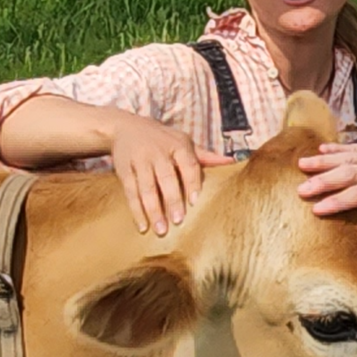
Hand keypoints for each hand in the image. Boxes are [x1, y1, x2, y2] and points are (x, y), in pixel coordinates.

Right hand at [107, 114, 234, 235]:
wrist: (125, 127)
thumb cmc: (162, 139)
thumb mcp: (183, 141)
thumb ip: (205, 156)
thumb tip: (232, 161)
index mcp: (178, 145)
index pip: (189, 164)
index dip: (192, 182)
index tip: (195, 201)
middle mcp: (158, 152)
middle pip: (166, 178)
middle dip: (172, 199)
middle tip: (178, 221)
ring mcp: (140, 161)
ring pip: (146, 188)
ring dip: (153, 210)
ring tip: (160, 229)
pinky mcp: (124, 170)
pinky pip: (130, 192)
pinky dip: (136, 210)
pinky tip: (142, 226)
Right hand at [296, 136, 356, 234]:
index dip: (338, 203)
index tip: (317, 210)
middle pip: (347, 175)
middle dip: (322, 182)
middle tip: (300, 190)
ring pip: (345, 158)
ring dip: (322, 162)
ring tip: (301, 165)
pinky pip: (353, 148)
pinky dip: (336, 149)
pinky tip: (320, 150)